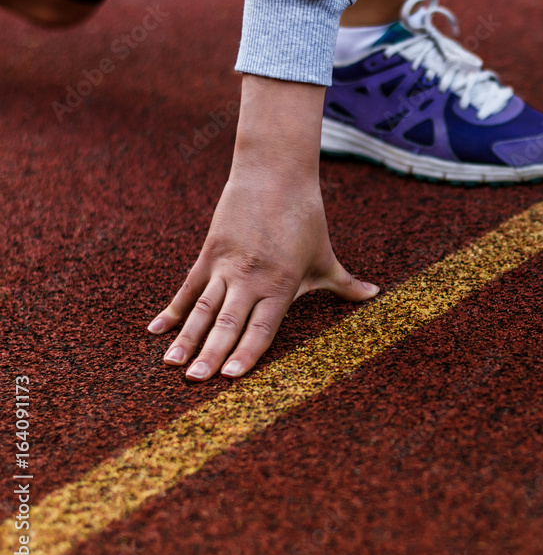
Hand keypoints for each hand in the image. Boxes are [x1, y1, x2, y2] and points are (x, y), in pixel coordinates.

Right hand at [146, 76, 378, 380]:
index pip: (262, 327)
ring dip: (186, 338)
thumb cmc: (305, 217)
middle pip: (228, 323)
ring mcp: (227, 266)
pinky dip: (172, 309)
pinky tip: (156, 330)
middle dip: (210, 354)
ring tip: (171, 364)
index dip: (246, 353)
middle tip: (194, 380)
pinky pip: (188, 287)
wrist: (275, 174)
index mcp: (281, 284)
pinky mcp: (210, 252)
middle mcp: (251, 278)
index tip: (230, 376)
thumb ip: (344, 283)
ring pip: (203, 309)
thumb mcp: (325, 255)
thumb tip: (374, 294)